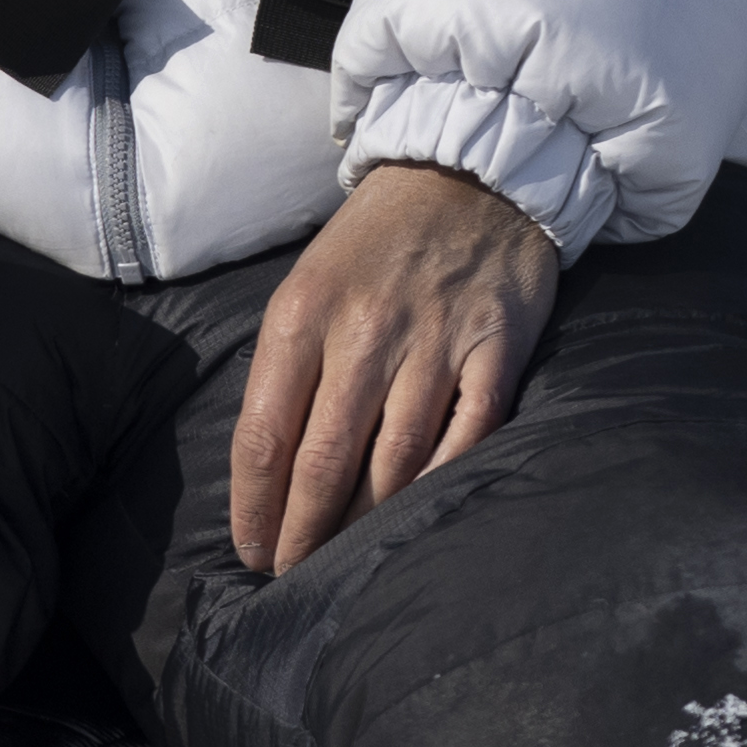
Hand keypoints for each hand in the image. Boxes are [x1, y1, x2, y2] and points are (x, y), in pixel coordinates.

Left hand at [230, 159, 564, 574]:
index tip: (250, 549)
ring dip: (365, 523)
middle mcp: (364, 334)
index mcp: (301, 317)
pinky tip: (418, 518)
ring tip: (346, 559)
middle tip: (292, 573)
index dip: (255, 506)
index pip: (265, 436)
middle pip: (323, 462)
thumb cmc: (373, 243)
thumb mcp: (306, 287)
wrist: (467, 173)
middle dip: (302, 532)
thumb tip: (269, 465)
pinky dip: (438, 487)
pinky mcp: (495, 352)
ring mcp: (434, 344)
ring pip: (393, 463)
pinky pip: (466, 439)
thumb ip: (289, 367)